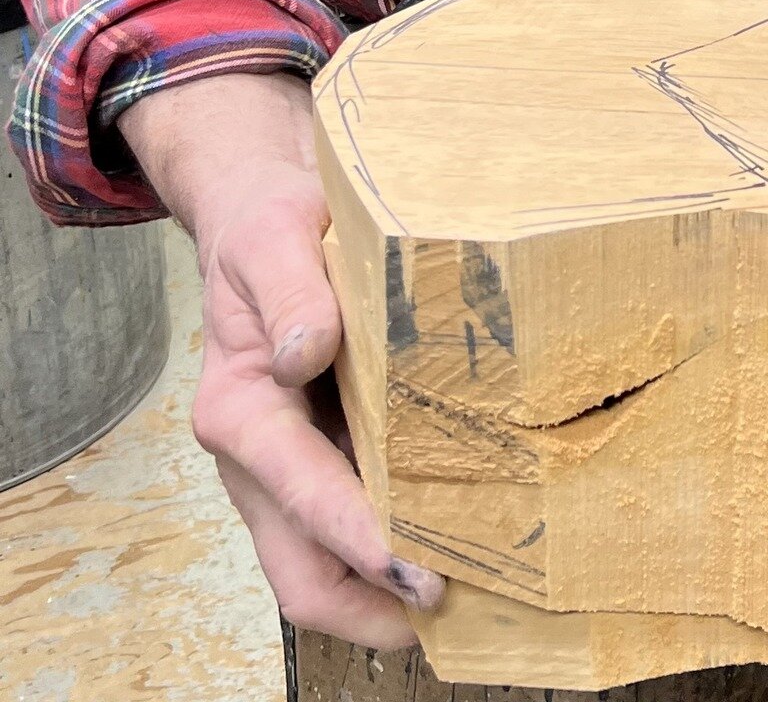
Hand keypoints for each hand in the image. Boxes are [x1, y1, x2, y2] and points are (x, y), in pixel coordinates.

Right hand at [121, 72, 442, 647]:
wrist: (265, 211)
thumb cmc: (274, 224)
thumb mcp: (277, 235)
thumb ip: (293, 289)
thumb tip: (306, 351)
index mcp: (239, 408)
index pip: (302, 491)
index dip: (357, 536)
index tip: (416, 570)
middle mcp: (258, 456)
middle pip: (302, 570)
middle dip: (372, 604)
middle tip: (456, 612)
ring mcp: (290, 466)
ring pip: (324, 563)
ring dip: (385, 593)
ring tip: (472, 603)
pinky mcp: (324, 453)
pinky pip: (350, 523)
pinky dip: (392, 552)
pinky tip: (459, 548)